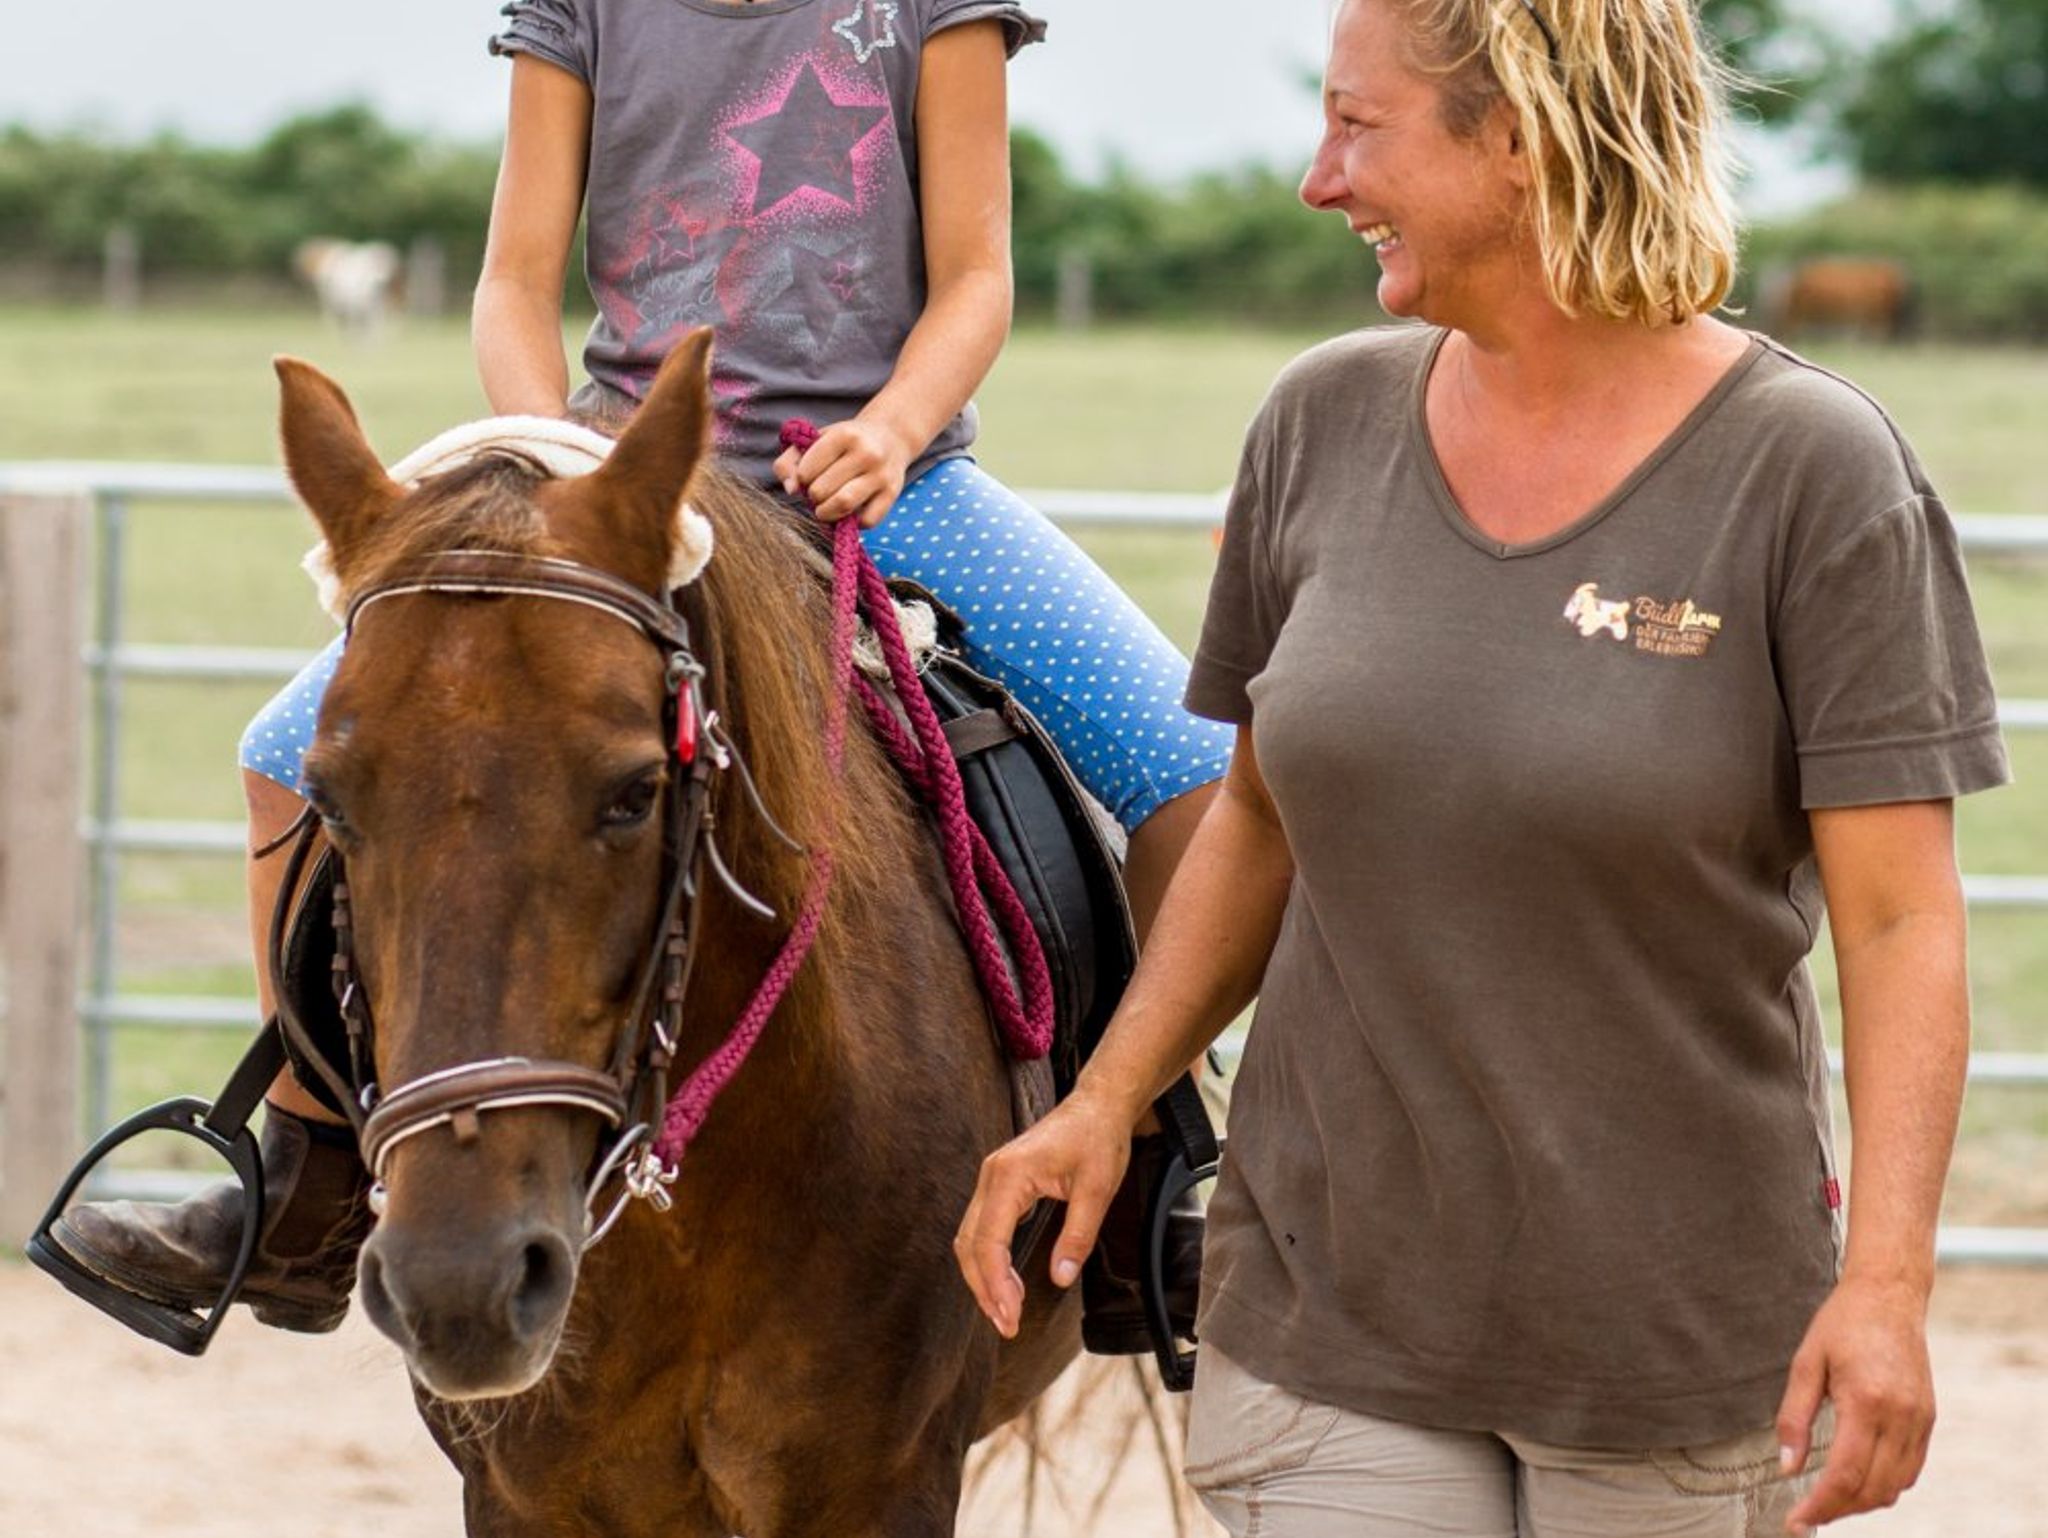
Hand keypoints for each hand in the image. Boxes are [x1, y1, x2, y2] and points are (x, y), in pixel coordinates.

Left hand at [772, 416, 913, 527]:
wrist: (890, 437)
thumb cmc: (845, 442)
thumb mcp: (816, 440)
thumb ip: (790, 461)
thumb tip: (791, 489)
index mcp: (843, 435)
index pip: (806, 472)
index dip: (801, 479)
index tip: (809, 476)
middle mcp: (866, 453)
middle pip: (822, 491)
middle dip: (813, 497)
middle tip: (818, 492)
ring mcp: (881, 474)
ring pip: (843, 505)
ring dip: (827, 513)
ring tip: (826, 507)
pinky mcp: (892, 494)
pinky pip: (867, 520)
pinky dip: (853, 522)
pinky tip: (850, 511)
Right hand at [953, 1089, 1134, 1338]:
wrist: (1097, 1106)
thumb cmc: (1098, 1139)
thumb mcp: (1098, 1189)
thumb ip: (1077, 1235)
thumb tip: (1060, 1279)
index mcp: (1009, 1175)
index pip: (988, 1241)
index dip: (994, 1284)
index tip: (1010, 1316)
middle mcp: (991, 1176)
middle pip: (969, 1243)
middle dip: (984, 1288)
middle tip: (1007, 1325)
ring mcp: (992, 1179)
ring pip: (970, 1238)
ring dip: (983, 1278)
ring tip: (1006, 1312)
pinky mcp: (1000, 1184)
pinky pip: (982, 1228)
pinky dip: (989, 1260)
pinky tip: (1008, 1284)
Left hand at [1776, 1273, 1935, 1531]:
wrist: (1889, 1296)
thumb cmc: (1841, 1324)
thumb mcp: (1805, 1363)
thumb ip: (1794, 1418)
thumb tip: (1788, 1468)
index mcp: (1866, 1402)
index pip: (1845, 1475)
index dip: (1820, 1506)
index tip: (1795, 1522)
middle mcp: (1900, 1417)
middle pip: (1872, 1489)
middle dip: (1838, 1510)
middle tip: (1806, 1516)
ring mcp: (1920, 1420)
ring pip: (1896, 1486)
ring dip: (1862, 1502)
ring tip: (1828, 1501)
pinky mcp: (1928, 1419)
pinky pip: (1911, 1470)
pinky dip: (1885, 1485)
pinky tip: (1858, 1480)